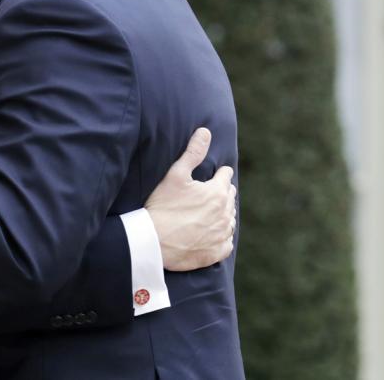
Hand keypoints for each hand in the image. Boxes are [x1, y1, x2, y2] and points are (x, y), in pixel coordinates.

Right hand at [145, 128, 236, 270]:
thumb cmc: (162, 206)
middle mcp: (225, 214)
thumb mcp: (175, 174)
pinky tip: (210, 234)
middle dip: (221, 194)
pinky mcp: (216, 252)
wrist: (153, 241)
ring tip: (208, 214)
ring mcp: (222, 235)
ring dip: (222, 215)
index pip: (226, 176)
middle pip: (230, 198)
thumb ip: (193, 152)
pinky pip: (227, 243)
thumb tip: (205, 131)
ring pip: (230, 220)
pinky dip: (221, 237)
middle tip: (206, 194)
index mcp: (218, 193)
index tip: (211, 176)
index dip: (217, 174)